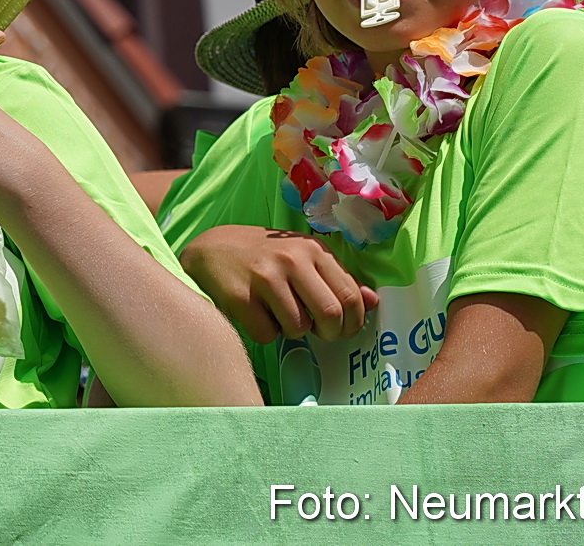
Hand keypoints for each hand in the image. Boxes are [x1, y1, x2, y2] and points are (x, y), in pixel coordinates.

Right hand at [179, 224, 378, 343]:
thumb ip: (337, 278)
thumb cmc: (265, 256)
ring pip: (298, 329)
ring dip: (292, 331)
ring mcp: (265, 277)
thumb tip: (373, 301)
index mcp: (313, 249)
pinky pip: (268, 334)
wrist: (211, 249)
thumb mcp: (303, 257)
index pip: (350, 297)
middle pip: (330, 315)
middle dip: (328, 334)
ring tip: (280, 315)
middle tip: (316, 331)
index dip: (351, 322)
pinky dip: (266, 333)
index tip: (340, 327)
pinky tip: (257, 315)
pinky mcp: (241, 297)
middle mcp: (292, 260)